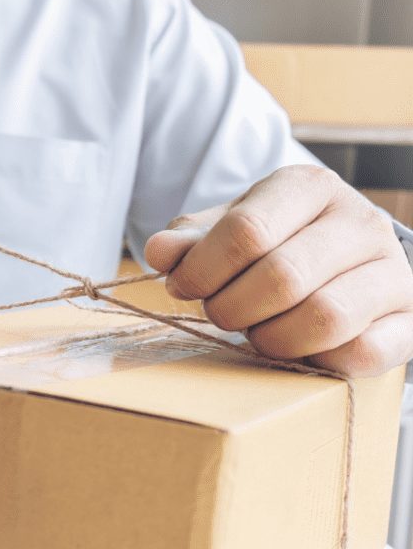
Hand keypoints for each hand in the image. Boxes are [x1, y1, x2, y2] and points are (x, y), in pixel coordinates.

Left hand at [145, 165, 412, 376]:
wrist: (349, 261)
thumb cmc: (276, 242)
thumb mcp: (230, 228)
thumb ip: (192, 240)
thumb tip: (159, 252)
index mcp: (309, 187)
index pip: (246, 231)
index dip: (203, 270)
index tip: (185, 287)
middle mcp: (359, 221)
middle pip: (281, 277)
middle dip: (233, 308)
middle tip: (221, 314)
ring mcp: (393, 270)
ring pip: (324, 318)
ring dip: (273, 339)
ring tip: (258, 333)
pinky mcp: (411, 318)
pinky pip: (362, 353)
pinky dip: (319, 361)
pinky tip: (300, 349)